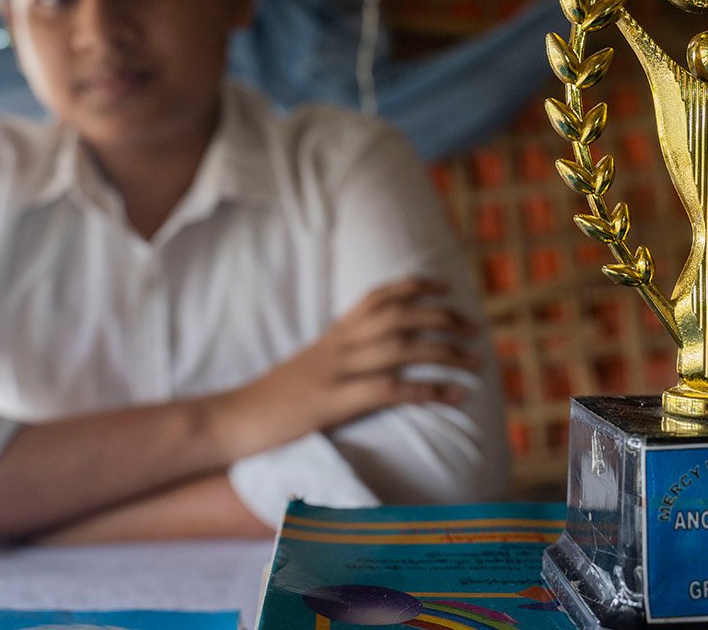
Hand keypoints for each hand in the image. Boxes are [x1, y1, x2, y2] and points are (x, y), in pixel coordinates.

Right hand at [220, 278, 480, 455]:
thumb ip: (337, 356)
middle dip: (442, 317)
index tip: (445, 287)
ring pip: (401, 348)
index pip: (376, 298)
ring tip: (476, 360)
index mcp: (331, 336)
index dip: (413, 287)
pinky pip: (390, 389)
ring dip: (445, 351)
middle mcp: (337, 346)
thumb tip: (369, 357)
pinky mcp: (334, 402)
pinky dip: (427, 389)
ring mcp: (335, 372)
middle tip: (475, 328)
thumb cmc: (270, 400)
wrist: (231, 420)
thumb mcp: (307, 367)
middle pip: (399, 317)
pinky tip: (453, 395)